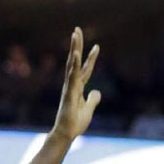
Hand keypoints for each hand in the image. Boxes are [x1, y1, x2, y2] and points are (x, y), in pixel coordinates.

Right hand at [51, 27, 100, 141]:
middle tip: (77, 29)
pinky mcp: (68, 93)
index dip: (91, 58)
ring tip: (75, 34)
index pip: (85, 69)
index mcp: (78, 88)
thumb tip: (97, 91)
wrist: (66, 134)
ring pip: (72, 64)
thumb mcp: (89, 109)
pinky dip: (74, 65)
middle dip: (77, 45)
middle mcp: (72, 84)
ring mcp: (69, 87)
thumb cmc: (75, 123)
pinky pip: (72, 76)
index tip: (97, 46)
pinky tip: (75, 54)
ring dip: (74, 48)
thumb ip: (93, 99)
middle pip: (75, 61)